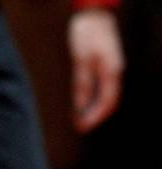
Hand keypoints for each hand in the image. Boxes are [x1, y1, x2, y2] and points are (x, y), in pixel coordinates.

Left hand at [68, 8, 124, 132]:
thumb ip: (82, 84)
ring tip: (79, 120)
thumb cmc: (86, 35)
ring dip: (93, 109)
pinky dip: (92, 98)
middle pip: (108, 102)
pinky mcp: (105, 65)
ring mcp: (111, 69)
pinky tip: (82, 104)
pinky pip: (101, 87)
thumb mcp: (81, 60)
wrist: (93, 15)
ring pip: (106, 96)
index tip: (82, 128)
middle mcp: (115, 72)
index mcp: (112, 72)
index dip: (94, 117)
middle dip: (95, 117)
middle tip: (80, 128)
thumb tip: (80, 106)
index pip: (107, 102)